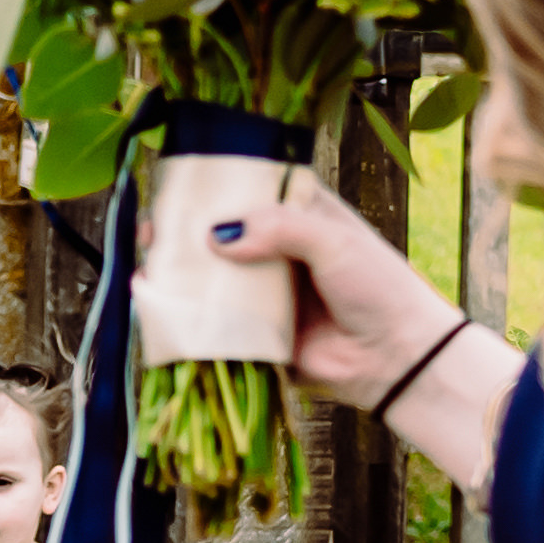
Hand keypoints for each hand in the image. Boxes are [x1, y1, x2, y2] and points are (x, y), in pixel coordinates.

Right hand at [144, 167, 449, 404]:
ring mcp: (264, 294)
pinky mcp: (256, 334)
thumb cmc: (378, 288)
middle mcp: (278, 252)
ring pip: (211, 277)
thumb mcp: (333, 241)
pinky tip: (157, 302)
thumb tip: (218, 237)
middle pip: (222, 234)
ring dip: (178, 271)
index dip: (215, 187)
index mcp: (301, 217)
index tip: (180, 185)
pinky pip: (214, 322)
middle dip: (185, 230)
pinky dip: (185, 315)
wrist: (396, 358)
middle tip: (154, 228)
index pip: (251, 191)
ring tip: (147, 261)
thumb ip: (280, 228)